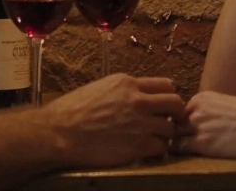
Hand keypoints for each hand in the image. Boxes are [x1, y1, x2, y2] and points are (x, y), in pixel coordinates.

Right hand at [37, 74, 185, 167]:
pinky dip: (157, 151)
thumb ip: (122, 91)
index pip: (165, 85)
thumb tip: (135, 96)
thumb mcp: (99, 89)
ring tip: (154, 140)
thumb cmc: (71, 111)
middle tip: (170, 123)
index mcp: (127, 83)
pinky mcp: (138, 145)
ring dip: (164, 135)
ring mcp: (140, 123)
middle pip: (175, 103)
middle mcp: (138, 100)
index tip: (164, 106)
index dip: (167, 97)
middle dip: (176, 114)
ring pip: (170, 128)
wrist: (59, 132)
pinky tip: (147, 152)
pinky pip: (161, 147)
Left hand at [173, 91, 235, 159]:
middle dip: (174, 134)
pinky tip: (186, 158)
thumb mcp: (227, 107)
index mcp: (202, 98)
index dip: (180, 125)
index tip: (184, 135)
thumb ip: (210, 112)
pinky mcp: (203, 142)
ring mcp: (199, 125)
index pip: (178, 111)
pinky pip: (179, 148)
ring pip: (173, 135)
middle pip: (172, 122)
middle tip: (176, 146)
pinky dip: (179, 153)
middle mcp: (197, 108)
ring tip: (179, 154)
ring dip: (174, 144)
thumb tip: (198, 125)